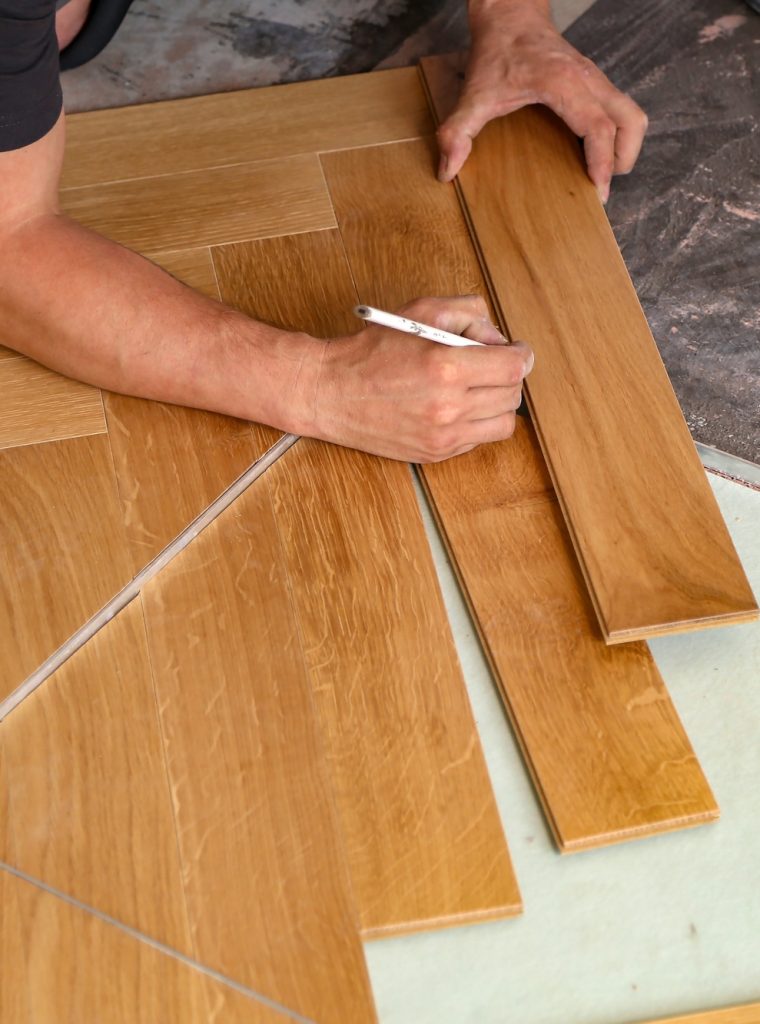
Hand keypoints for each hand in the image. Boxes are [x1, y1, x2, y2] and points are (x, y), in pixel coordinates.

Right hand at [305, 295, 532, 462]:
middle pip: (512, 395)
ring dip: (498, 403)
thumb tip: (499, 338)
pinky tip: (455, 407)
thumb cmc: (372, 350)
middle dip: (508, 376)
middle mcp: (448, 406)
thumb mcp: (420, 311)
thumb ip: (468, 314)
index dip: (522, 355)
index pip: (513, 367)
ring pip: (503, 424)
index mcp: (447, 367)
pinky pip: (477, 440)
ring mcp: (443, 435)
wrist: (331, 393)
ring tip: (478, 389)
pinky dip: (475, 423)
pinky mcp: (435, 453)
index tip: (516, 351)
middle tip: (493, 366)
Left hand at [437, 2, 647, 201]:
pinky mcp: (595, 82)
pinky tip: (592, 154)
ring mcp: (596, 79)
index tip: (597, 192)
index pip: (598, 127)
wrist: (509, 15)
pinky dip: (616, 135)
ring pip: (631, 115)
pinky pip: (620, 110)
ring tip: (601, 173)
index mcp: (564, 84)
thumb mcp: (473, 95)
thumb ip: (457, 132)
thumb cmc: (496, 52)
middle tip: (599, 190)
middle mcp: (588, 80)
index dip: (602, 162)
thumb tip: (447, 170)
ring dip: (624, 148)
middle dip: (621, 160)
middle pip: (630, 122)